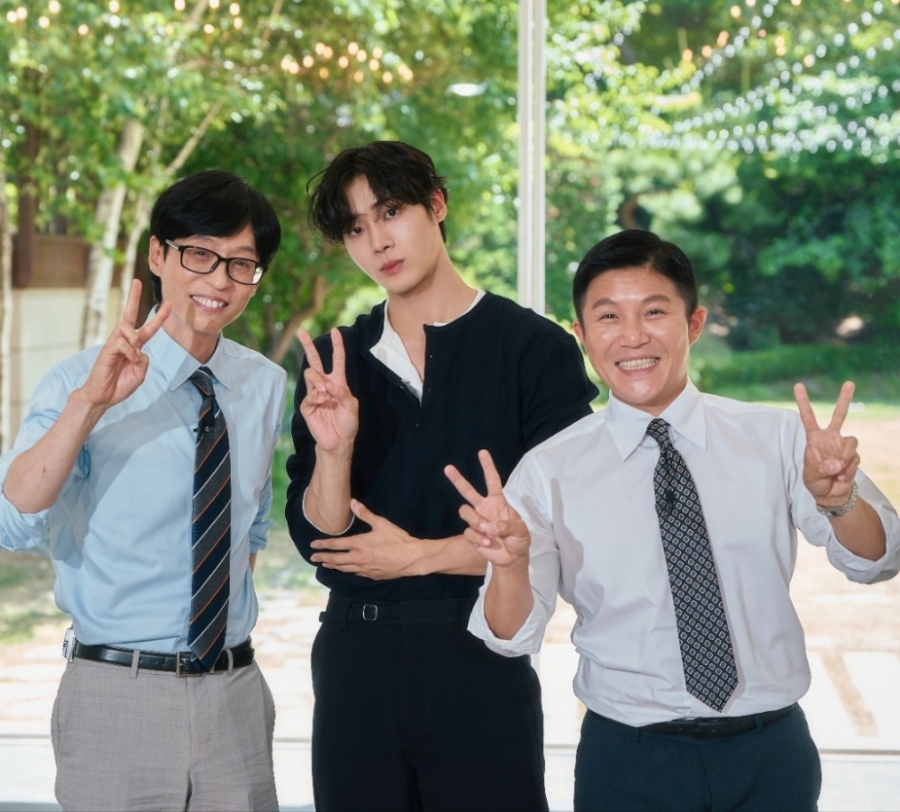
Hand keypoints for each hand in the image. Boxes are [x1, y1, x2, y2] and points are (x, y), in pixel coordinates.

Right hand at [80, 280, 170, 408]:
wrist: (103, 396)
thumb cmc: (120, 384)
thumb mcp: (140, 373)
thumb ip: (144, 360)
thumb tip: (139, 349)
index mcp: (134, 347)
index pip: (148, 328)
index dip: (158, 317)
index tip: (168, 304)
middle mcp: (124, 341)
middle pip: (129, 315)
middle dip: (133, 298)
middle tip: (137, 281)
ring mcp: (114, 344)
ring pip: (128, 330)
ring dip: (135, 341)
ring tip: (132, 357)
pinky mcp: (107, 349)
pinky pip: (123, 343)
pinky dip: (129, 352)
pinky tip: (126, 360)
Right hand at [297, 327, 358, 453]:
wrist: (339, 440)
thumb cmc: (348, 422)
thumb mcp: (352, 406)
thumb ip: (343, 393)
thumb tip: (328, 385)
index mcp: (338, 382)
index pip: (337, 359)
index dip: (337, 345)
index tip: (334, 331)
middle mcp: (325, 384)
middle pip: (315, 360)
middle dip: (308, 345)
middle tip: (301, 331)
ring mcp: (314, 393)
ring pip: (310, 374)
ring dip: (319, 381)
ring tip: (326, 393)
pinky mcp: (307, 405)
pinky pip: (309, 394)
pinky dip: (317, 397)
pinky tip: (322, 402)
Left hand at [309, 500, 417, 579]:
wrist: (411, 558)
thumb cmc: (397, 540)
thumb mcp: (381, 524)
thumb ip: (365, 514)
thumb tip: (352, 502)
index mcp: (359, 544)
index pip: (335, 545)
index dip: (323, 544)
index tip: (313, 545)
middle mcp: (358, 558)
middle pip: (336, 559)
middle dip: (323, 557)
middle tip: (313, 558)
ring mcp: (364, 568)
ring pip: (344, 568)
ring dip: (333, 566)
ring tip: (325, 564)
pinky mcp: (371, 575)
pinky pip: (355, 573)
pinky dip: (347, 571)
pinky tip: (346, 570)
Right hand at [444, 449, 530, 568]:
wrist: (512, 558)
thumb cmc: (519, 540)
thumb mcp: (522, 531)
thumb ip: (509, 526)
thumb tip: (491, 526)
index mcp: (498, 502)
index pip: (492, 481)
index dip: (488, 466)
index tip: (482, 452)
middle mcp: (484, 508)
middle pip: (468, 491)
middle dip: (458, 479)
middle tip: (448, 468)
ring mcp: (477, 521)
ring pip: (465, 511)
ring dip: (476, 521)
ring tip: (488, 531)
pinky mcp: (472, 535)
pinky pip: (469, 532)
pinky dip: (479, 539)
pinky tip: (488, 544)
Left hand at [794, 381, 859, 507]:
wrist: (831, 494)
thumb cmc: (815, 482)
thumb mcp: (811, 476)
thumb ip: (821, 468)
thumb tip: (837, 463)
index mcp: (814, 438)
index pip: (808, 417)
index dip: (803, 402)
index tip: (798, 385)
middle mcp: (830, 438)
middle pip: (839, 415)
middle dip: (844, 399)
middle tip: (849, 383)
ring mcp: (842, 446)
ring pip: (852, 440)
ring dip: (846, 456)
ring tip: (838, 470)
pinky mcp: (853, 456)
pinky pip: (855, 458)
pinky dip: (849, 469)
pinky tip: (842, 476)